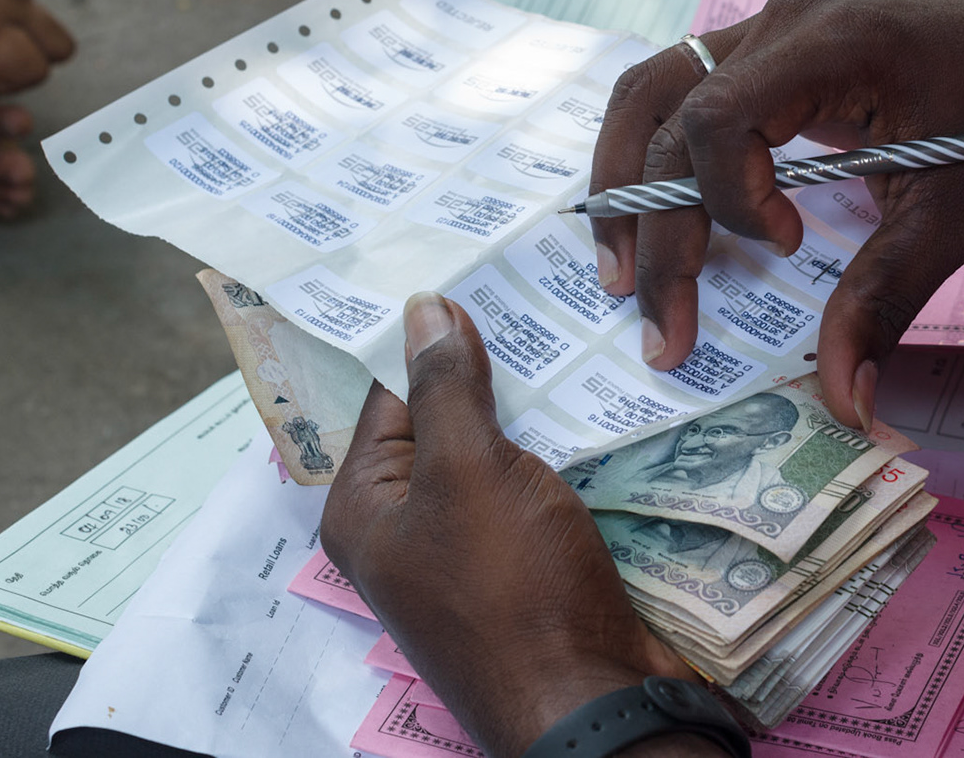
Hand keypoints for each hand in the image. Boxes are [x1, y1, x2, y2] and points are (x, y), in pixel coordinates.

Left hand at [322, 295, 701, 757]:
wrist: (590, 699)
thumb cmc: (510, 588)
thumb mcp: (469, 471)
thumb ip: (444, 386)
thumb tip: (422, 307)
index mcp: (365, 507)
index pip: (387, 391)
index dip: (429, 330)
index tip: (471, 263)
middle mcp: (406, 528)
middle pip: (443, 418)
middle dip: (487, 362)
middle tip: (533, 280)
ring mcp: (469, 549)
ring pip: (497, 450)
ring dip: (534, 402)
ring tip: (576, 327)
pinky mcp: (526, 563)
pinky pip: (535, 485)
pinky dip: (561, 446)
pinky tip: (599, 401)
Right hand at [590, 0, 963, 427]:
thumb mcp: (954, 213)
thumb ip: (886, 301)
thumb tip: (845, 406)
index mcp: (831, 46)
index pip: (719, 116)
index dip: (730, 196)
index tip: (788, 244)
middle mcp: (783, 23)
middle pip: (664, 112)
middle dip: (648, 223)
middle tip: (657, 324)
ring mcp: (771, 27)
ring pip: (652, 87)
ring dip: (624, 177)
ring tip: (619, 267)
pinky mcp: (773, 46)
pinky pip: (683, 87)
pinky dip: (657, 150)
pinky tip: (655, 212)